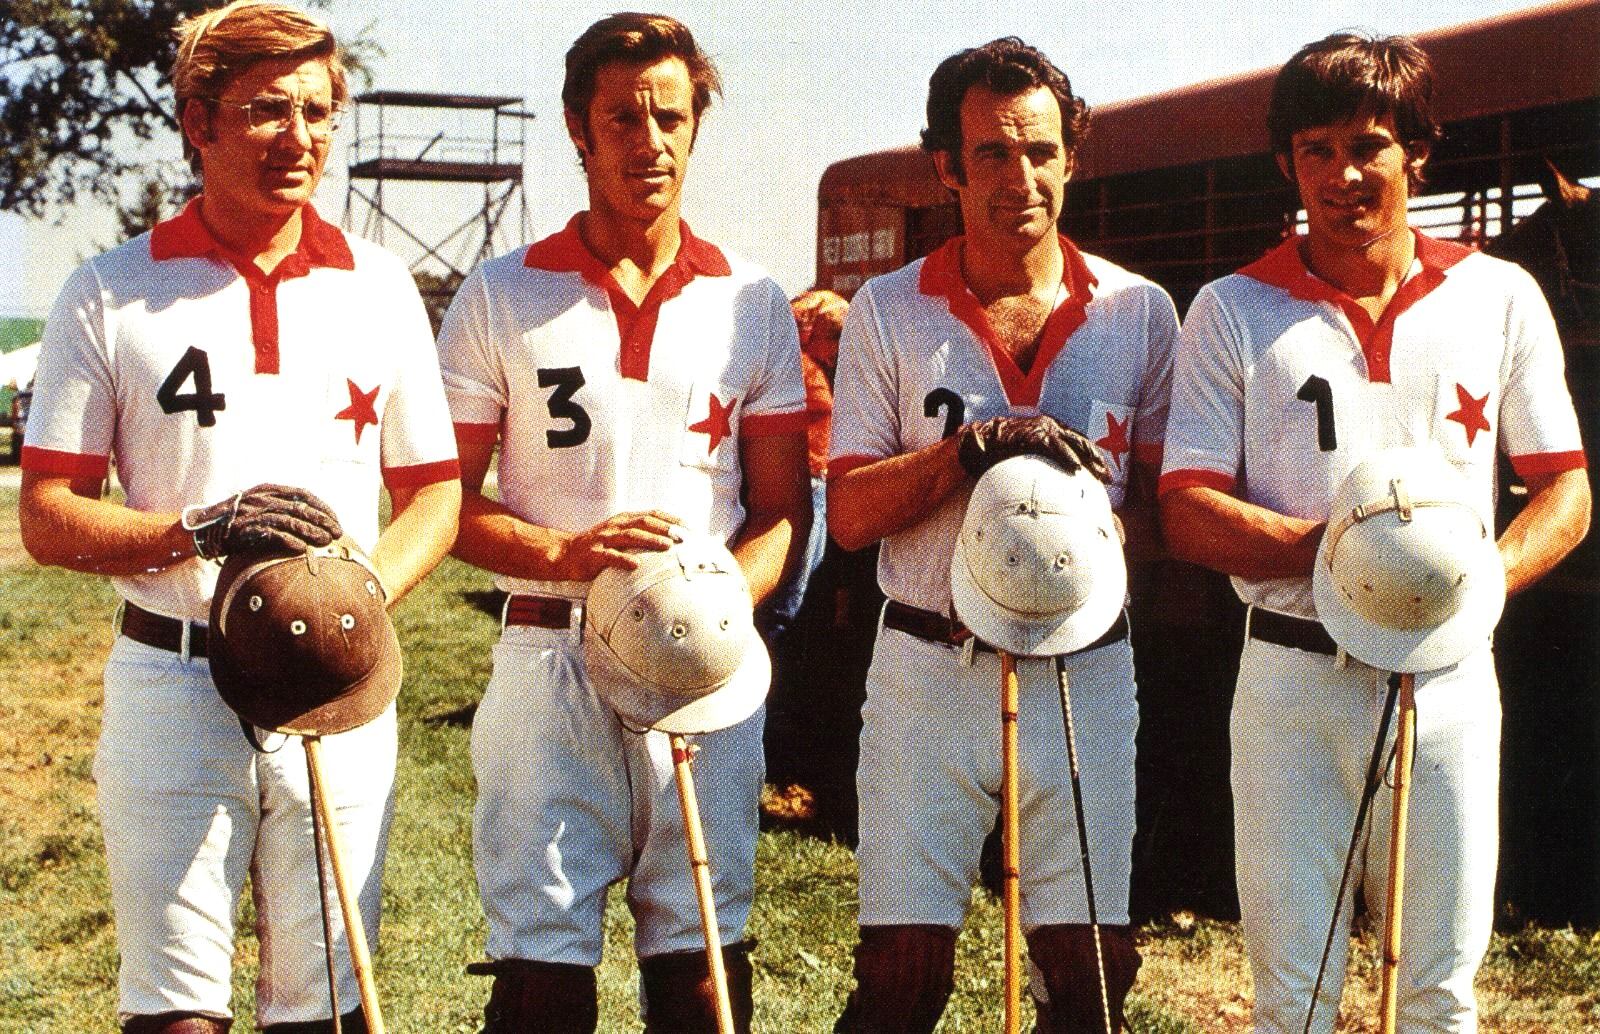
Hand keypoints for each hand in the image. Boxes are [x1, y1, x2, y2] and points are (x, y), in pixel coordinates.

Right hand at [183, 483, 343, 559]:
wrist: (204, 530)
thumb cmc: (237, 521)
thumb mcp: (260, 507)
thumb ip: (281, 508)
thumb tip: (312, 520)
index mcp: (268, 489)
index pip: (303, 494)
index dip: (322, 507)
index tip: (335, 519)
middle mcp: (262, 498)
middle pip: (300, 507)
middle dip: (322, 520)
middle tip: (338, 533)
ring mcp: (253, 512)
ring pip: (290, 520)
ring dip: (311, 531)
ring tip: (325, 541)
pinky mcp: (245, 528)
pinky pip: (271, 534)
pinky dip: (289, 540)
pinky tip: (302, 548)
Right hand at [557, 510, 681, 580]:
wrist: (566, 553)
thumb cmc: (596, 545)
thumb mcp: (617, 533)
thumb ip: (637, 533)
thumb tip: (665, 539)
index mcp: (622, 520)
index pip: (650, 515)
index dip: (669, 518)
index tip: (686, 525)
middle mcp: (615, 526)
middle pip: (643, 523)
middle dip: (664, 528)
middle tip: (682, 536)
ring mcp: (605, 540)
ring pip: (630, 536)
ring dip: (651, 540)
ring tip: (666, 546)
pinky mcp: (595, 555)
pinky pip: (611, 557)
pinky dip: (624, 560)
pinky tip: (636, 565)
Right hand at [955, 415, 1110, 482]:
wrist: (976, 439)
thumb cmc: (998, 450)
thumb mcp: (1025, 455)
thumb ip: (1040, 463)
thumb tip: (1050, 483)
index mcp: (1049, 429)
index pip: (1077, 442)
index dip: (1091, 457)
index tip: (1104, 473)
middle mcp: (1048, 425)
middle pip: (1079, 442)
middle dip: (1096, 459)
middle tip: (1109, 477)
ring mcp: (1040, 427)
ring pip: (1071, 443)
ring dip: (1086, 460)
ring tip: (1098, 475)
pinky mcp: (1031, 433)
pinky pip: (1053, 446)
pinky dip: (1066, 457)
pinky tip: (1076, 470)